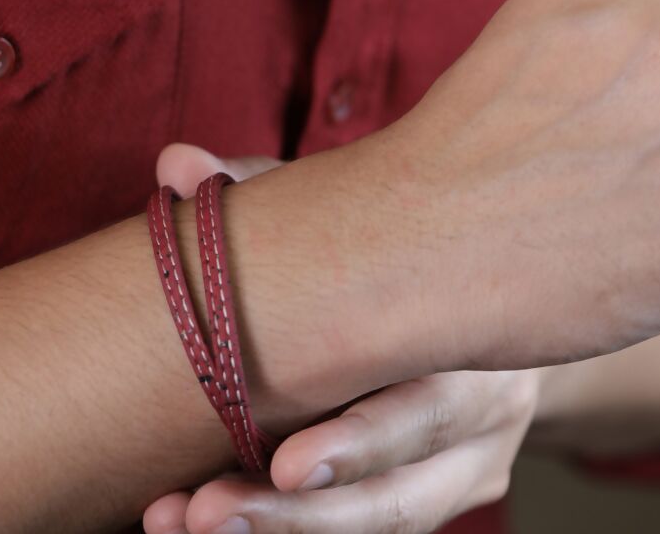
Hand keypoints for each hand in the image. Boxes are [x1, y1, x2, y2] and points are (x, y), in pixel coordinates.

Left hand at [145, 144, 537, 533]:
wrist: (484, 294)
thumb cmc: (397, 244)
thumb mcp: (344, 211)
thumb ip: (260, 188)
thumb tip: (173, 163)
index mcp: (472, 338)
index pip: (425, 408)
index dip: (357, 443)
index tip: (283, 464)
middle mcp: (486, 416)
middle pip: (402, 494)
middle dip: (301, 515)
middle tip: (203, 515)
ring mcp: (471, 467)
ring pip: (390, 520)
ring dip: (289, 533)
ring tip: (187, 525)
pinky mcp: (450, 491)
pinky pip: (379, 527)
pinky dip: (301, 529)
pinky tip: (222, 523)